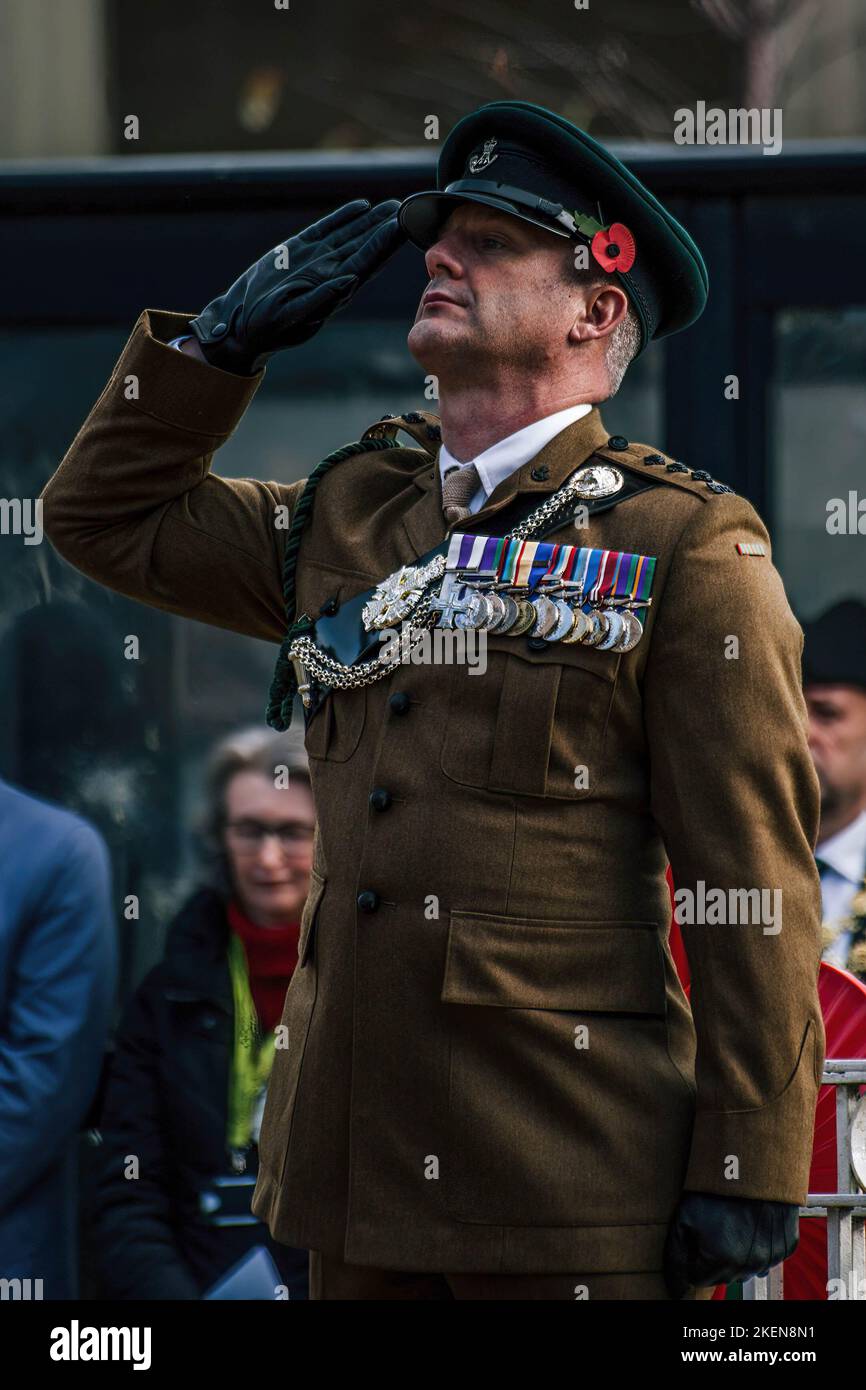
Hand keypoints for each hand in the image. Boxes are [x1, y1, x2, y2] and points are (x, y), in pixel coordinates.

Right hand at [189, 198, 404, 374]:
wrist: (242, 323)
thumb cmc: (268, 326)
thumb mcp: (294, 315)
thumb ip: (323, 299)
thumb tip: (351, 280)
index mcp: (334, 290)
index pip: (366, 263)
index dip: (384, 245)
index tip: (401, 225)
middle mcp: (330, 273)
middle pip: (364, 247)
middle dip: (385, 229)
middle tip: (407, 209)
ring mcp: (315, 260)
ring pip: (349, 235)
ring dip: (371, 221)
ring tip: (392, 205)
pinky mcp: (298, 251)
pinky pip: (325, 229)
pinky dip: (343, 217)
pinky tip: (360, 206)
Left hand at [663, 1192, 798, 1297]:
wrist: (754, 1165)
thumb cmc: (716, 1189)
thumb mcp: (685, 1217)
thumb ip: (676, 1256)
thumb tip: (675, 1288)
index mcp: (720, 1262)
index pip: (698, 1278)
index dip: (692, 1258)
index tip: (696, 1237)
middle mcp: (747, 1266)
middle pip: (722, 1276)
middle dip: (714, 1258)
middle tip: (714, 1227)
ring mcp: (769, 1258)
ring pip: (746, 1270)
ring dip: (737, 1256)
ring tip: (732, 1225)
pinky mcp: (785, 1247)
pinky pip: (768, 1259)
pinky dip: (759, 1248)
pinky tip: (751, 1226)